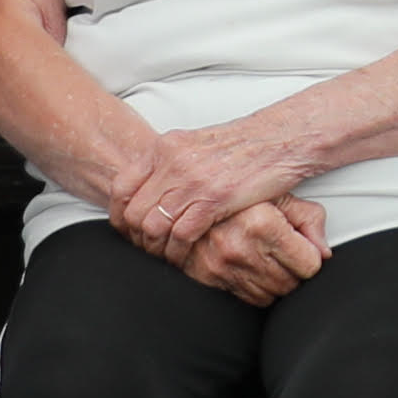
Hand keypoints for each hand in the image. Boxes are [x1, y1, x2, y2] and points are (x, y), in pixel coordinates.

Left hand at [106, 118, 289, 265]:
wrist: (278, 140)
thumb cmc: (243, 146)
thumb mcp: (195, 145)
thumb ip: (170, 164)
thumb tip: (152, 189)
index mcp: (165, 148)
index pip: (122, 186)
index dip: (119, 214)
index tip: (126, 229)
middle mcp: (172, 162)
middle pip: (134, 211)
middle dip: (137, 238)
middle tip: (148, 249)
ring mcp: (192, 180)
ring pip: (153, 226)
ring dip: (156, 248)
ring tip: (165, 256)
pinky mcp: (213, 198)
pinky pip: (181, 235)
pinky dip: (178, 252)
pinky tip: (184, 256)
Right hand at [176, 197, 332, 305]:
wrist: (184, 200)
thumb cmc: (235, 194)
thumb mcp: (277, 195)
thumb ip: (308, 219)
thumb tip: (324, 250)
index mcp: (263, 224)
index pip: (310, 264)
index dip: (310, 256)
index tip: (304, 250)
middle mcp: (242, 248)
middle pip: (291, 283)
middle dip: (294, 270)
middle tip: (285, 253)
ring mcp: (223, 266)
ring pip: (271, 295)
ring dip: (274, 281)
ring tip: (266, 257)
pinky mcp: (209, 278)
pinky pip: (247, 298)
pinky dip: (254, 287)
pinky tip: (250, 266)